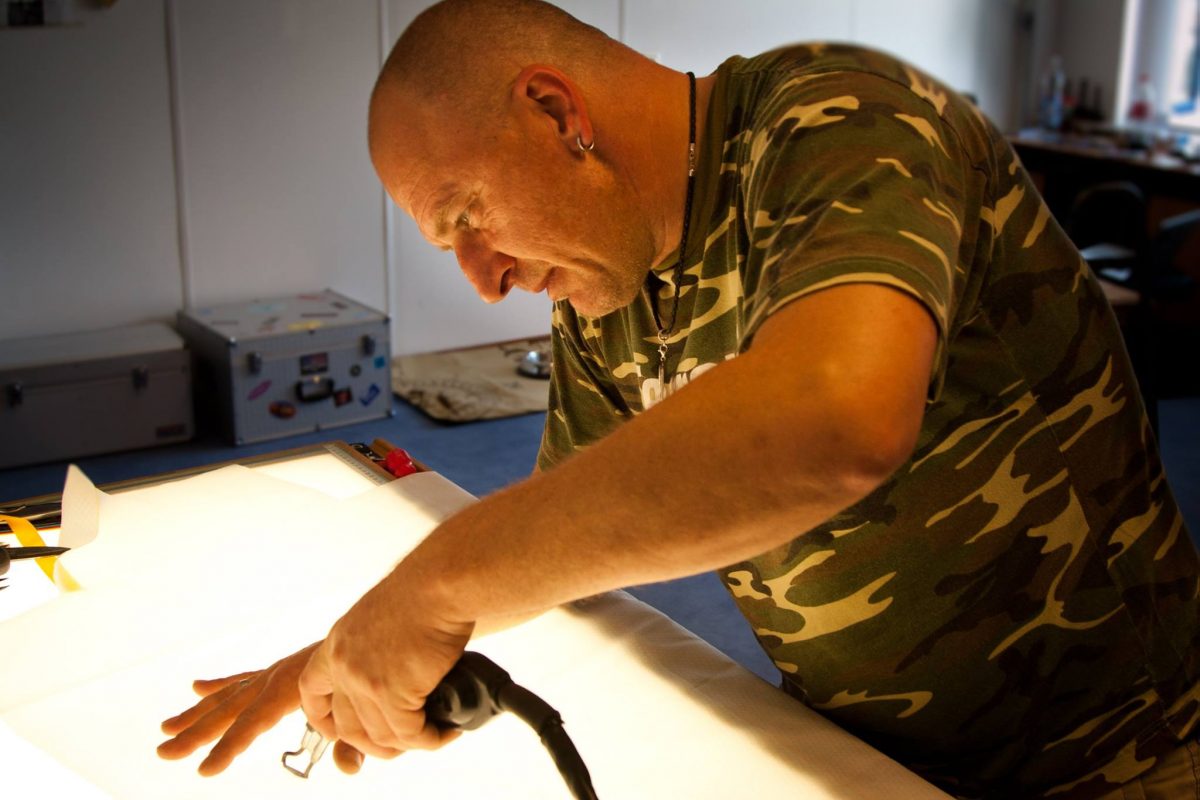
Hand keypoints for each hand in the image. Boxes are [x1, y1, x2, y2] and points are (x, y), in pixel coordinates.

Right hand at [157, 641, 364, 774]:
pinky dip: (222, 684)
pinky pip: (244, 679)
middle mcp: (277, 676)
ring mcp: (276, 671)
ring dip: (197, 713)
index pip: (253, 722)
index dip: (229, 747)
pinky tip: (197, 686)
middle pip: (230, 709)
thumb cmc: (373, 673)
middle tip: (164, 752)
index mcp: (293, 685)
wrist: (383, 631)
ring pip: (230, 696)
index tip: (204, 771)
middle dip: (196, 733)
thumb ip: (353, 741)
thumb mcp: (364, 708)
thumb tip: (348, 768)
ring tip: (165, 727)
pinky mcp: (280, 670)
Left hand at [298, 574, 474, 757]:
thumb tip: (397, 676)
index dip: (322, 718)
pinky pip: (411, 734)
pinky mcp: (393, 693)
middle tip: (406, 742)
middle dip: (376, 745)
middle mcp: (344, 665)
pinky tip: (448, 731)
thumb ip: (375, 648)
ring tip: (437, 733)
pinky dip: (432, 739)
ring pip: (381, 738)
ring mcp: (365, 682)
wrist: (439, 584)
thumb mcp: (381, 617)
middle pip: (347, 728)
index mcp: (337, 643)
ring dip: (411, 744)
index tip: (338, 731)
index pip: (311, 691)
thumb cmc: (423, 591)